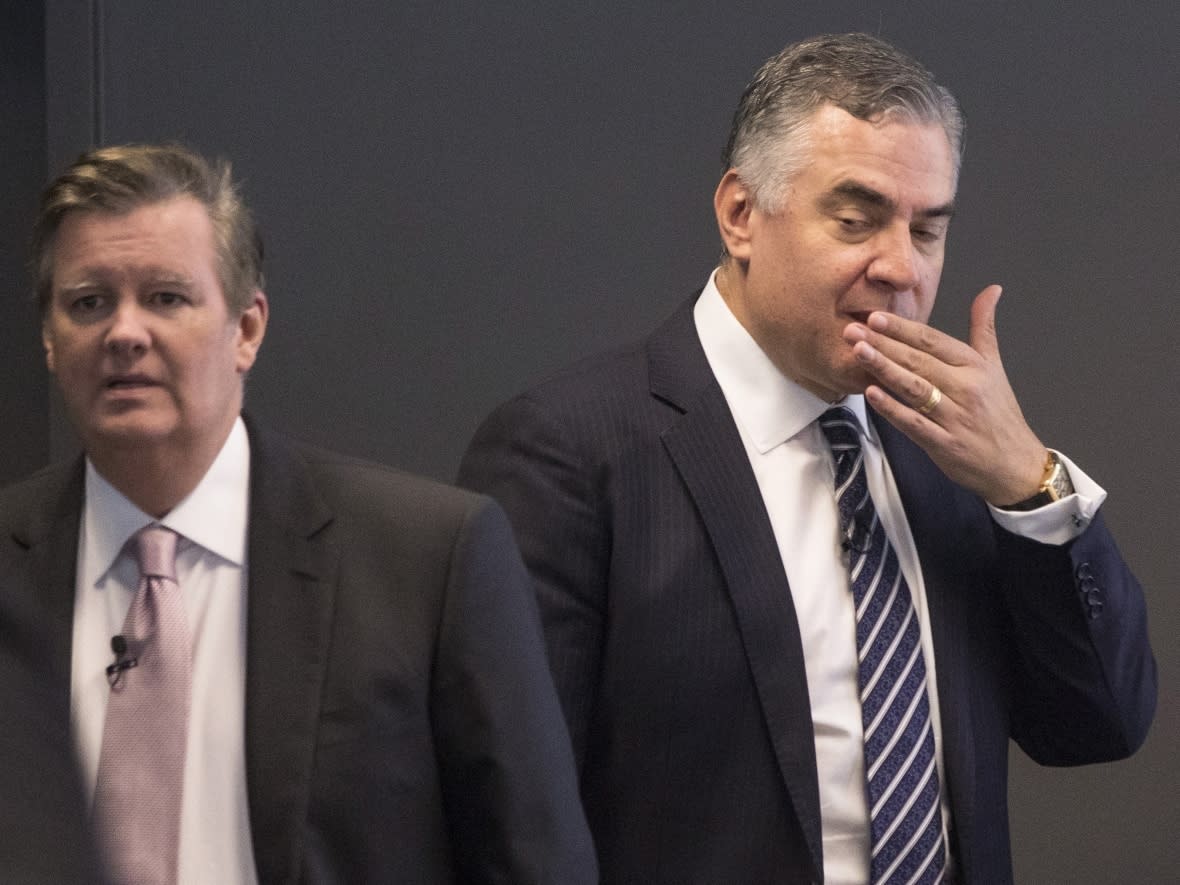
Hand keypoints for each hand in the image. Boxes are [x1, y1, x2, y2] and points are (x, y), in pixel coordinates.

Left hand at [843, 284, 1047, 505]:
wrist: (1015, 464)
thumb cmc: (999, 413)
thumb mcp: (995, 366)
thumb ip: (984, 327)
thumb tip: (992, 289)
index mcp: (975, 366)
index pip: (933, 341)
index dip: (903, 328)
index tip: (875, 316)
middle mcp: (966, 388)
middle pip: (919, 361)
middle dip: (883, 343)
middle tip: (852, 330)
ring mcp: (955, 417)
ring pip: (914, 388)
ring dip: (884, 368)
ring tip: (858, 352)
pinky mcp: (945, 444)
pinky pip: (914, 423)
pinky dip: (893, 409)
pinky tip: (871, 394)